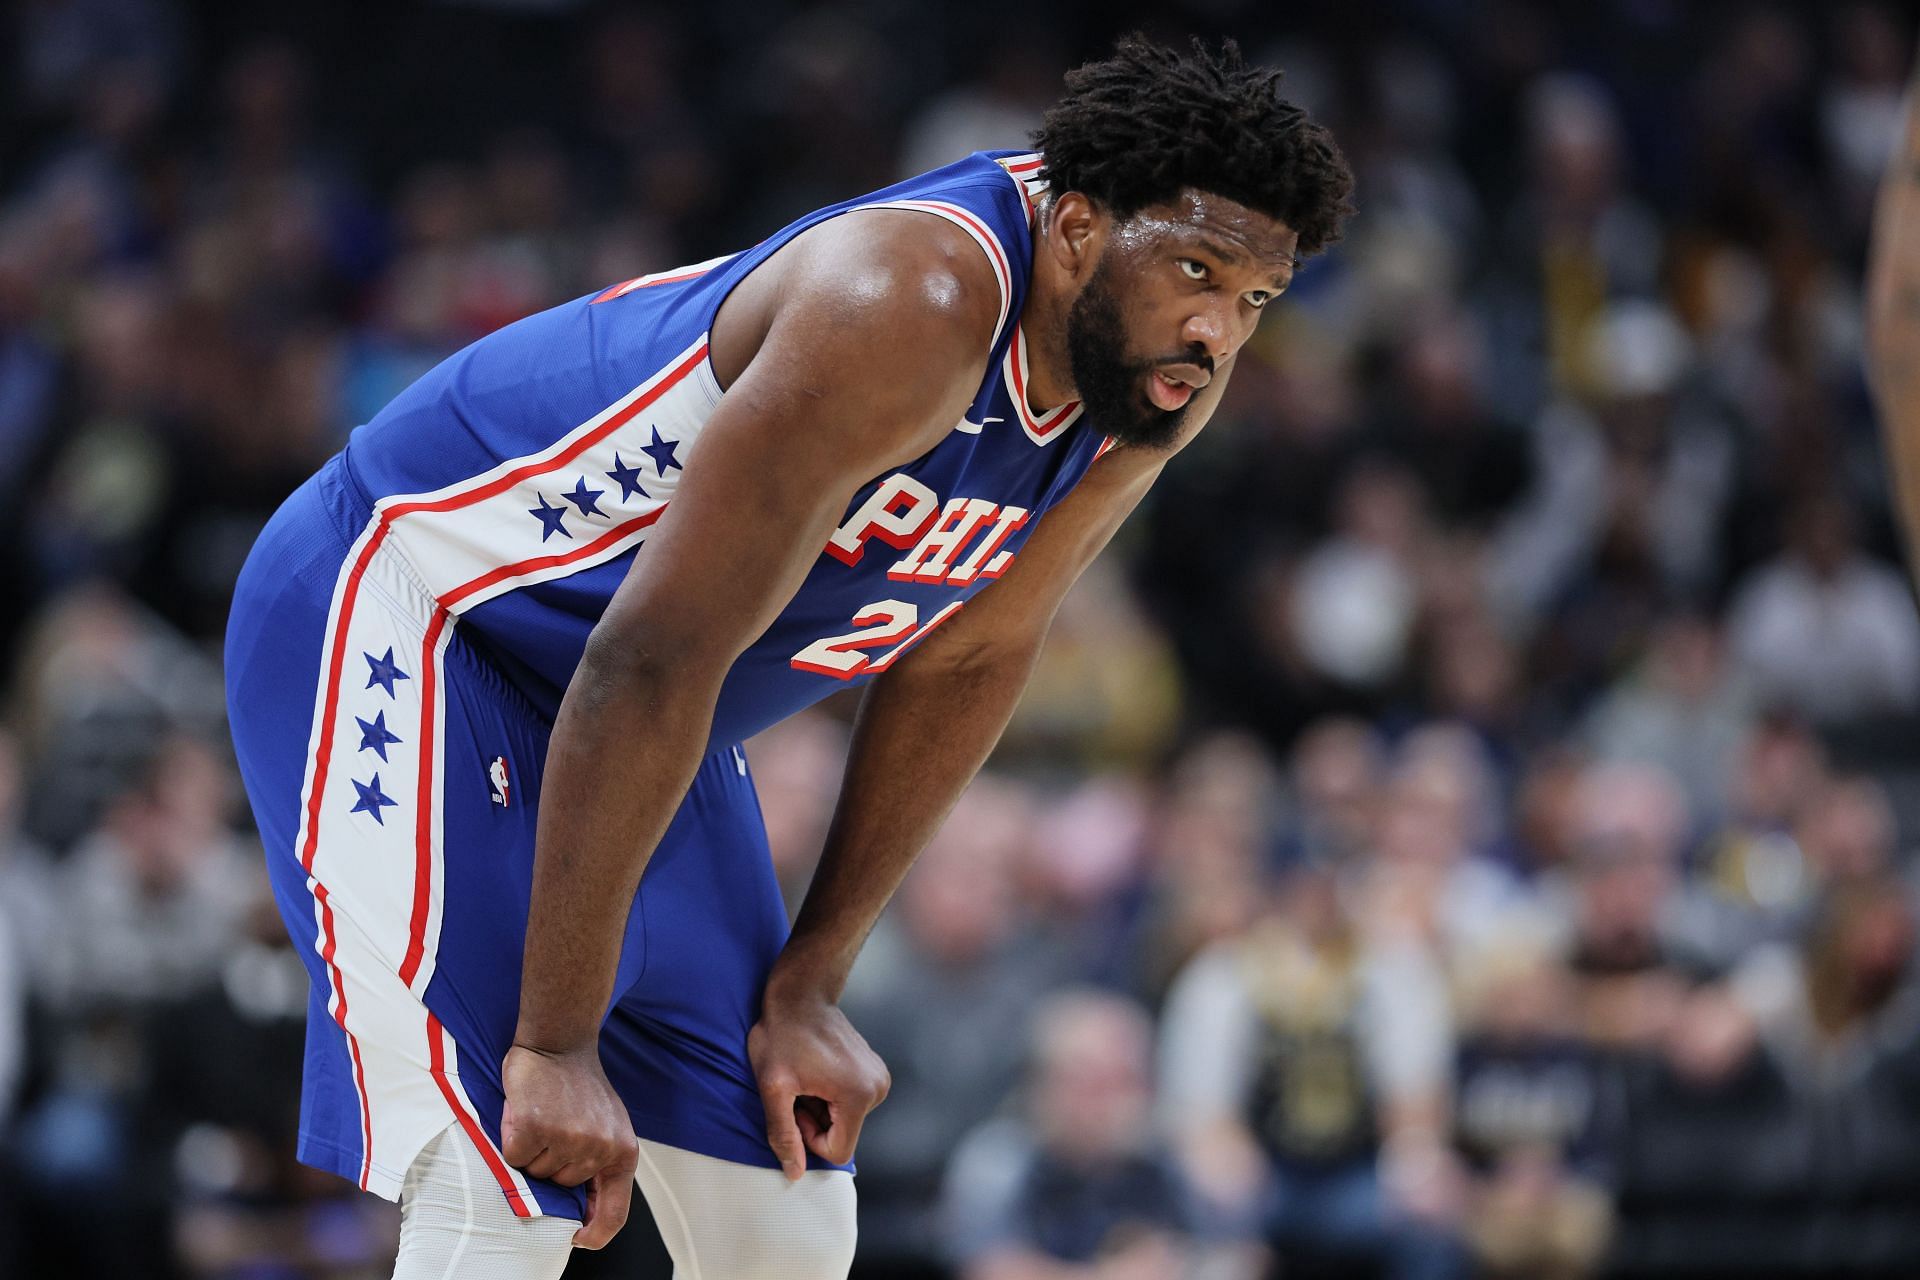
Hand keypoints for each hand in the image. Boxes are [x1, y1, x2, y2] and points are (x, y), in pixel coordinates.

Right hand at [501, 1043, 638, 1248]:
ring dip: (532, 1149)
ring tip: (543, 1116)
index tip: (577, 1238)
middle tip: (555, 1127)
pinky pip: (514, 1156)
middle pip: (560, 1187)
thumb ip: (601, 1164)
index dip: (595, 1234)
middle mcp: (599, 1149)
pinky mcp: (535, 1129)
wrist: (560, 1041)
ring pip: (536, 1173)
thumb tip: (585, 1214)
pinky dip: (512, 1138)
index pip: (614, 1213)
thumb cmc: (580, 1086)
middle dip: (551, 1163)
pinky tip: (525, 1112)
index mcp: (623, 1152)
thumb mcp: (608, 1126)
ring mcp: (568, 1139)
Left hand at [747, 992, 889, 1179]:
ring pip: (845, 1120)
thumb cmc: (782, 1035)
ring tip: (805, 1077)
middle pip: (843, 1135)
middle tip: (796, 1088)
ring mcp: (879, 1078)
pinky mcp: (874, 1070)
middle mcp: (878, 1088)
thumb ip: (783, 1133)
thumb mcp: (773, 1087)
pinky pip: (849, 1102)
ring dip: (820, 1108)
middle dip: (814, 1121)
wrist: (801, 994)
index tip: (794, 1107)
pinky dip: (829, 1095)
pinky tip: (815, 1070)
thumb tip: (794, 1173)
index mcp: (858, 1095)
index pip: (837, 1151)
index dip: (808, 1138)